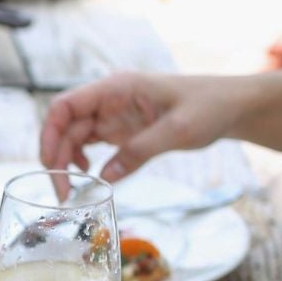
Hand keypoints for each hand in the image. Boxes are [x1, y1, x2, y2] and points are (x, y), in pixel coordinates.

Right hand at [39, 72, 249, 184]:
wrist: (232, 106)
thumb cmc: (209, 107)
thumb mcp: (178, 130)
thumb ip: (139, 152)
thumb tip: (103, 178)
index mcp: (117, 88)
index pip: (65, 106)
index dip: (49, 133)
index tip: (49, 164)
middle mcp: (108, 99)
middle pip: (64, 126)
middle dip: (55, 157)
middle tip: (62, 192)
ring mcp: (113, 115)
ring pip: (73, 138)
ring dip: (65, 163)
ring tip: (71, 191)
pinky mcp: (121, 130)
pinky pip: (89, 146)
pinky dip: (82, 163)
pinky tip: (90, 176)